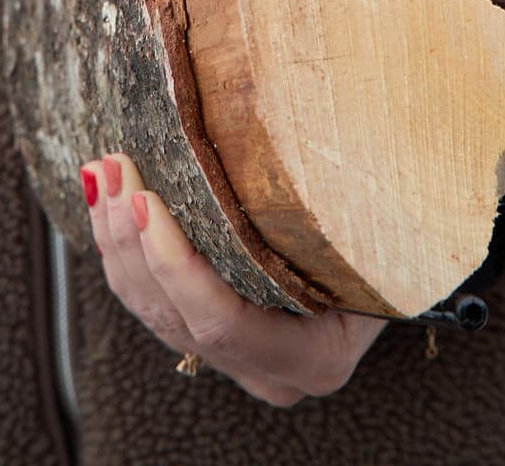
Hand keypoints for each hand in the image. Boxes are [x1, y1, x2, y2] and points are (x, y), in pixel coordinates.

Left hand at [82, 154, 384, 406]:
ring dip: (118, 241)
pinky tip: (109, 203)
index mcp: (315, 356)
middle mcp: (271, 373)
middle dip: (132, 239)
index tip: (145, 200)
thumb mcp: (382, 232)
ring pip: (155, 312)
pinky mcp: (215, 341)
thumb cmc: (398, 239)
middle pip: (176, 316)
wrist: (404, 266)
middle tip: (111, 168)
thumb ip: (341, 211)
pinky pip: (154, 304)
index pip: (223, 321)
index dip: (175, 264)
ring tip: (101, 174)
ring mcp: (238, 363)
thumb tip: (315, 132)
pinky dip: (127, 252)